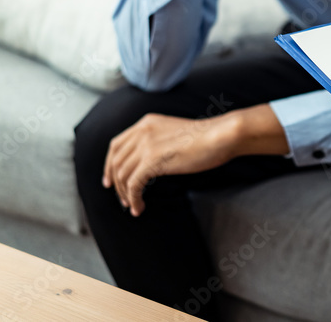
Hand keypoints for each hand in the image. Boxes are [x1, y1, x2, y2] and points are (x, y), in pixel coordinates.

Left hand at [102, 113, 238, 216]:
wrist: (221, 136)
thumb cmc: (206, 137)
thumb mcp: (173, 133)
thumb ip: (157, 141)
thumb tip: (148, 163)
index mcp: (146, 123)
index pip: (116, 145)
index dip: (109, 165)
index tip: (109, 181)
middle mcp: (142, 131)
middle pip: (116, 162)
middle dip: (116, 184)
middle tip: (123, 199)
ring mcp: (146, 145)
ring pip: (122, 175)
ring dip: (125, 194)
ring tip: (133, 206)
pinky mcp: (152, 160)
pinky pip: (133, 185)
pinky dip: (133, 199)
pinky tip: (140, 208)